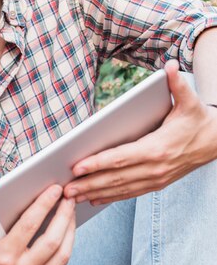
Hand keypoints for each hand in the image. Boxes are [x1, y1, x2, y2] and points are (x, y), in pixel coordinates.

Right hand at [0, 184, 75, 264]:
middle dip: (63, 215)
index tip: (54, 189)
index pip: (28, 225)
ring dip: (70, 229)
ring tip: (71, 210)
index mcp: (3, 257)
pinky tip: (68, 229)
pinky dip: (68, 245)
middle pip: (51, 240)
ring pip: (62, 254)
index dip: (43, 205)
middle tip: (69, 197)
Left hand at [64, 60, 216, 204]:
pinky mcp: (157, 184)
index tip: (77, 166)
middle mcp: (155, 167)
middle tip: (66, 189)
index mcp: (157, 148)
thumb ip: (177, 84)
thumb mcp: (189, 101)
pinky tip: (94, 199)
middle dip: (89, 184)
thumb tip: (170, 65)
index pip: (121, 157)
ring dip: (95, 194)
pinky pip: (130, 193)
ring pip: (121, 189)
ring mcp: (156, 179)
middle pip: (116, 178)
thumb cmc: (198, 120)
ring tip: (72, 197)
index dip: (97, 163)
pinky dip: (111, 197)